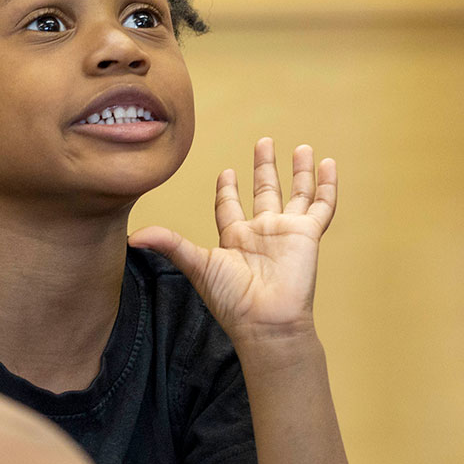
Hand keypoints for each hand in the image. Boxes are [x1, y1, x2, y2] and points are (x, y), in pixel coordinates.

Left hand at [131, 138, 335, 340]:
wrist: (266, 320)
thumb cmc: (231, 300)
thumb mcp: (197, 265)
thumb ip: (170, 244)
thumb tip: (134, 237)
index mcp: (234, 238)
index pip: (230, 206)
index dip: (227, 189)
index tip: (227, 171)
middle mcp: (261, 232)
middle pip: (264, 192)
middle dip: (263, 168)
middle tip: (263, 143)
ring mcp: (286, 232)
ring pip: (296, 194)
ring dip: (298, 172)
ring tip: (300, 148)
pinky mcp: (308, 235)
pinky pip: (321, 205)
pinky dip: (326, 185)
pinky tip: (328, 164)